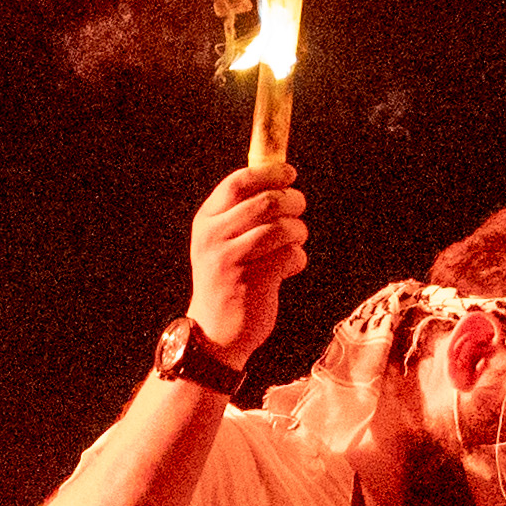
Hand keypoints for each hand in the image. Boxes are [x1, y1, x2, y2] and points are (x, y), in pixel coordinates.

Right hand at [186, 166, 307, 363]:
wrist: (215, 333)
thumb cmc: (227, 280)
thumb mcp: (221, 242)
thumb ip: (241, 211)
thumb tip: (278, 177)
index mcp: (206, 221)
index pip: (238, 183)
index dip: (269, 173)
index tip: (289, 174)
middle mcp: (214, 237)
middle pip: (267, 201)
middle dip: (293, 201)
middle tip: (299, 209)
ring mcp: (231, 259)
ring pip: (282, 228)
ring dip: (298, 232)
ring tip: (294, 243)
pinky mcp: (253, 281)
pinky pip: (291, 255)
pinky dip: (297, 259)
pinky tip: (287, 270)